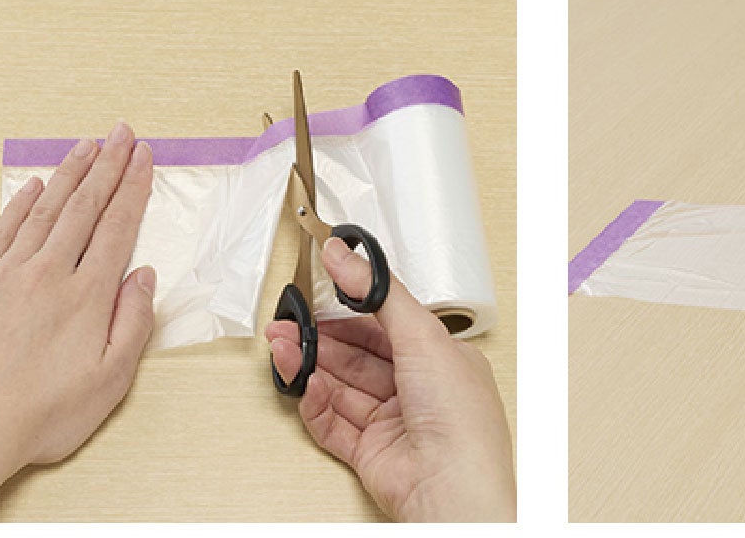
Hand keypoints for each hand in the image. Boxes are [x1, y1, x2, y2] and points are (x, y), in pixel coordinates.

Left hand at [0, 123, 155, 521]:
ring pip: (44, 209)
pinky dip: (20, 202)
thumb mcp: (109, 382)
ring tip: (87, 146)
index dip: (133, 187)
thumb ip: (132, 323)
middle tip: (122, 133)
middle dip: (107, 165)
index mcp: (85, 296)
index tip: (144, 157)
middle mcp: (47, 274)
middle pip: (84, 206)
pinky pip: (3, 230)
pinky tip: (33, 185)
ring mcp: (6, 274)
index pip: (117, 226)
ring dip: (69, 173)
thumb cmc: (39, 416)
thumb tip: (144, 277)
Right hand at [266, 238, 515, 521]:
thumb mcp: (421, 334)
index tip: (318, 291)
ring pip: (340, 387)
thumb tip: (344, 255)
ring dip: (309, 366)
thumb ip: (378, 293)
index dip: (349, 309)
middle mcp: (418, 392)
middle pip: (357, 357)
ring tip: (283, 347)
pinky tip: (304, 383)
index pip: (386, 326)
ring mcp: (393, 424)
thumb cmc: (461, 420)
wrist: (452, 488)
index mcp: (441, 361)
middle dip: (320, 338)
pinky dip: (314, 402)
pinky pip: (332, 423)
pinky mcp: (370, 453)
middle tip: (287, 323)